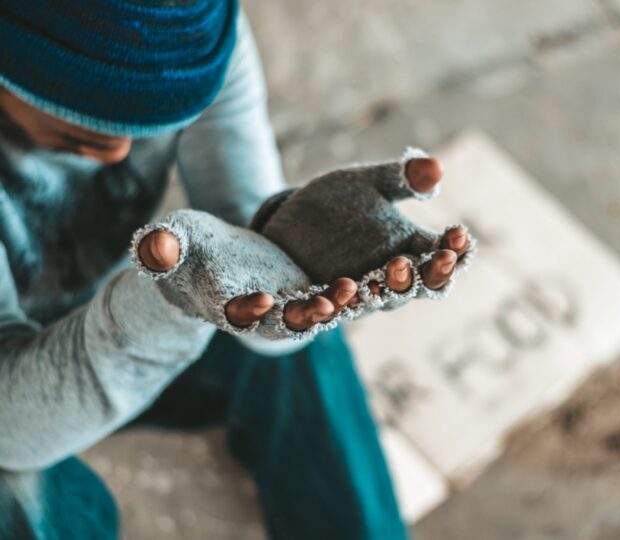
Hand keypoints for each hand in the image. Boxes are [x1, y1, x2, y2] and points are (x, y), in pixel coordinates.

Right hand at [133, 210, 359, 336]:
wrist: (211, 257)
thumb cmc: (186, 247)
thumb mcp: (173, 239)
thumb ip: (162, 247)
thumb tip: (154, 245)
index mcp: (222, 304)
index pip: (234, 312)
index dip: (247, 308)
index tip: (262, 298)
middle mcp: (258, 314)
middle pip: (281, 322)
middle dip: (303, 316)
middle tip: (326, 306)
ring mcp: (285, 305)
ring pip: (312, 312)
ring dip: (334, 305)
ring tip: (356, 289)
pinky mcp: (305, 291)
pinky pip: (329, 296)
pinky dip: (347, 293)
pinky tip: (371, 279)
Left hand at [254, 148, 474, 317]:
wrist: (290, 225)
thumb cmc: (340, 204)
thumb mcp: (368, 183)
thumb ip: (401, 177)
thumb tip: (436, 166)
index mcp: (407, 252)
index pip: (441, 259)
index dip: (454, 251)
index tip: (458, 233)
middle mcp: (384, 281)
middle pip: (412, 289)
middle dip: (417, 277)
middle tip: (417, 260)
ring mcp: (349, 296)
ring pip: (368, 305)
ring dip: (371, 295)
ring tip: (366, 282)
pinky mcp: (309, 306)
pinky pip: (314, 316)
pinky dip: (317, 311)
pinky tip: (317, 302)